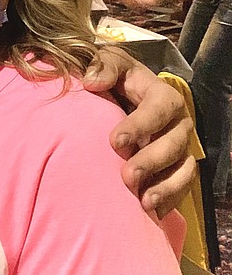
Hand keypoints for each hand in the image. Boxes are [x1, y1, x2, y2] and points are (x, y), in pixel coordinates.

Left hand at [84, 46, 195, 216]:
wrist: (119, 93)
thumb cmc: (113, 76)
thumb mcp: (108, 61)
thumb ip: (103, 65)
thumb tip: (92, 81)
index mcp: (162, 95)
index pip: (160, 108)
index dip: (141, 124)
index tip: (115, 141)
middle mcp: (177, 122)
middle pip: (174, 144)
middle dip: (152, 161)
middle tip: (127, 176)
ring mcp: (179, 146)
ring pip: (183, 168)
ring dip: (166, 187)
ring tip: (144, 202)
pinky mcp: (175, 166)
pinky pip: (182, 186)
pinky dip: (169, 200)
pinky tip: (152, 213)